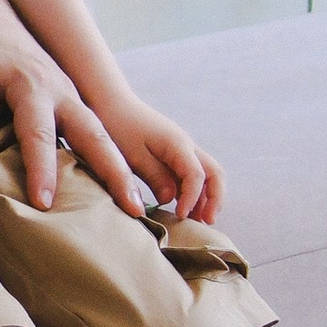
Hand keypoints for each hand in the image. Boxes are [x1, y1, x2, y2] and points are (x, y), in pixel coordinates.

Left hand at [0, 0, 150, 217]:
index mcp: (29, 81)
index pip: (38, 132)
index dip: (41, 168)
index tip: (44, 203)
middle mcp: (58, 89)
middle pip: (92, 132)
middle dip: (112, 170)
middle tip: (131, 209)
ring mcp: (67, 95)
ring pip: (100, 134)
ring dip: (119, 168)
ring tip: (136, 209)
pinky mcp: (67, 102)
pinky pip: (90, 133)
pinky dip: (106, 159)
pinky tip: (114, 192)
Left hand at [88, 88, 220, 224]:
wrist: (111, 103)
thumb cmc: (118, 126)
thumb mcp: (132, 155)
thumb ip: (154, 177)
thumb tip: (171, 198)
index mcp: (177, 145)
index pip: (196, 176)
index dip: (192, 198)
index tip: (180, 216)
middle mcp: (186, 146)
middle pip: (215, 174)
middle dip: (215, 199)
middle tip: (205, 222)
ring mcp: (182, 149)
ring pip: (208, 175)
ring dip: (207, 197)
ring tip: (197, 220)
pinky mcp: (174, 154)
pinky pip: (193, 174)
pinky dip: (194, 192)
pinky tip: (183, 207)